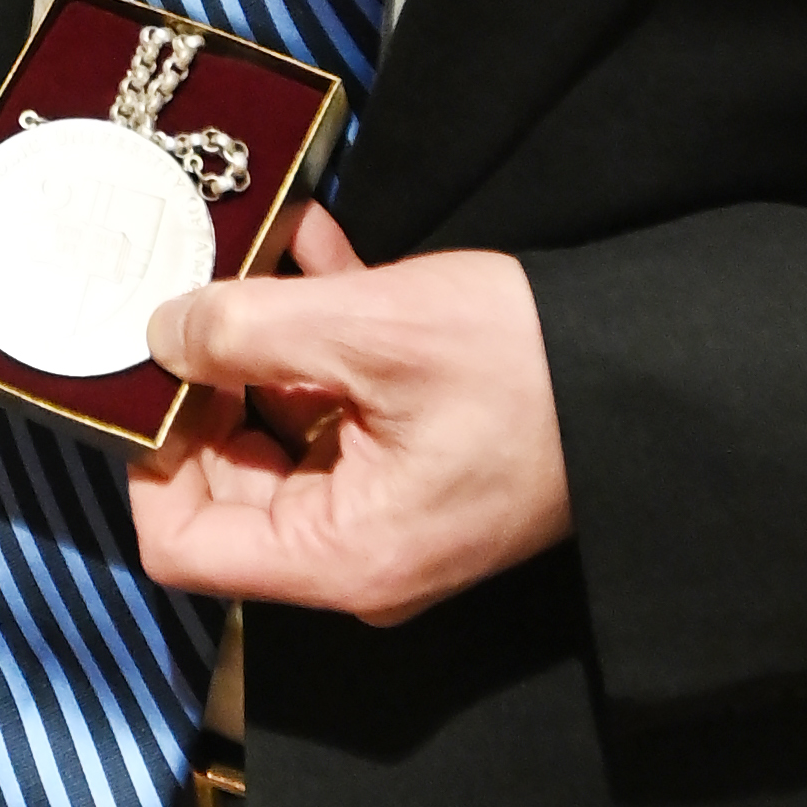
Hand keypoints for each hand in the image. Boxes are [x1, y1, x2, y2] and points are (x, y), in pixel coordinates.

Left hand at [130, 207, 571, 626]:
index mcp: (341, 556)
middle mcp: (357, 554)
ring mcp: (388, 513)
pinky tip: (315, 250)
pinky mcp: (417, 470)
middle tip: (195, 291)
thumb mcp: (373, 330)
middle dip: (210, 380)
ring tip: (261, 249)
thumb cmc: (532, 369)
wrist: (658, 373)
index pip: (183, 544)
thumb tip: (161, 335)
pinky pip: (339, 411)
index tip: (151, 369)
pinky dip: (318, 339)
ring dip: (264, 342)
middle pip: (226, 483)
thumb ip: (248, 331)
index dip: (148, 456)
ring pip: (282, 433)